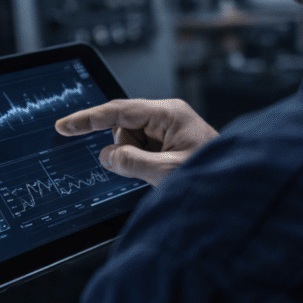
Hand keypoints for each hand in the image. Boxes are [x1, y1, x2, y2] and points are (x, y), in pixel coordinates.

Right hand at [55, 99, 217, 185]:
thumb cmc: (214, 176)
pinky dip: (144, 166)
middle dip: (127, 152)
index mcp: (169, 114)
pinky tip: (161, 174)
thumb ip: (132, 163)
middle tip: (150, 169)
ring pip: (130, 144)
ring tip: (163, 173)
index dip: (88, 119)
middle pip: (124, 130)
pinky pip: (142, 153)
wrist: (238, 190)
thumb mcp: (167, 172)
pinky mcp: (169, 145)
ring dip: (138, 162)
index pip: (118, 111)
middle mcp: (168, 117)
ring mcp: (169, 131)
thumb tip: (107, 157)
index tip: (64, 126)